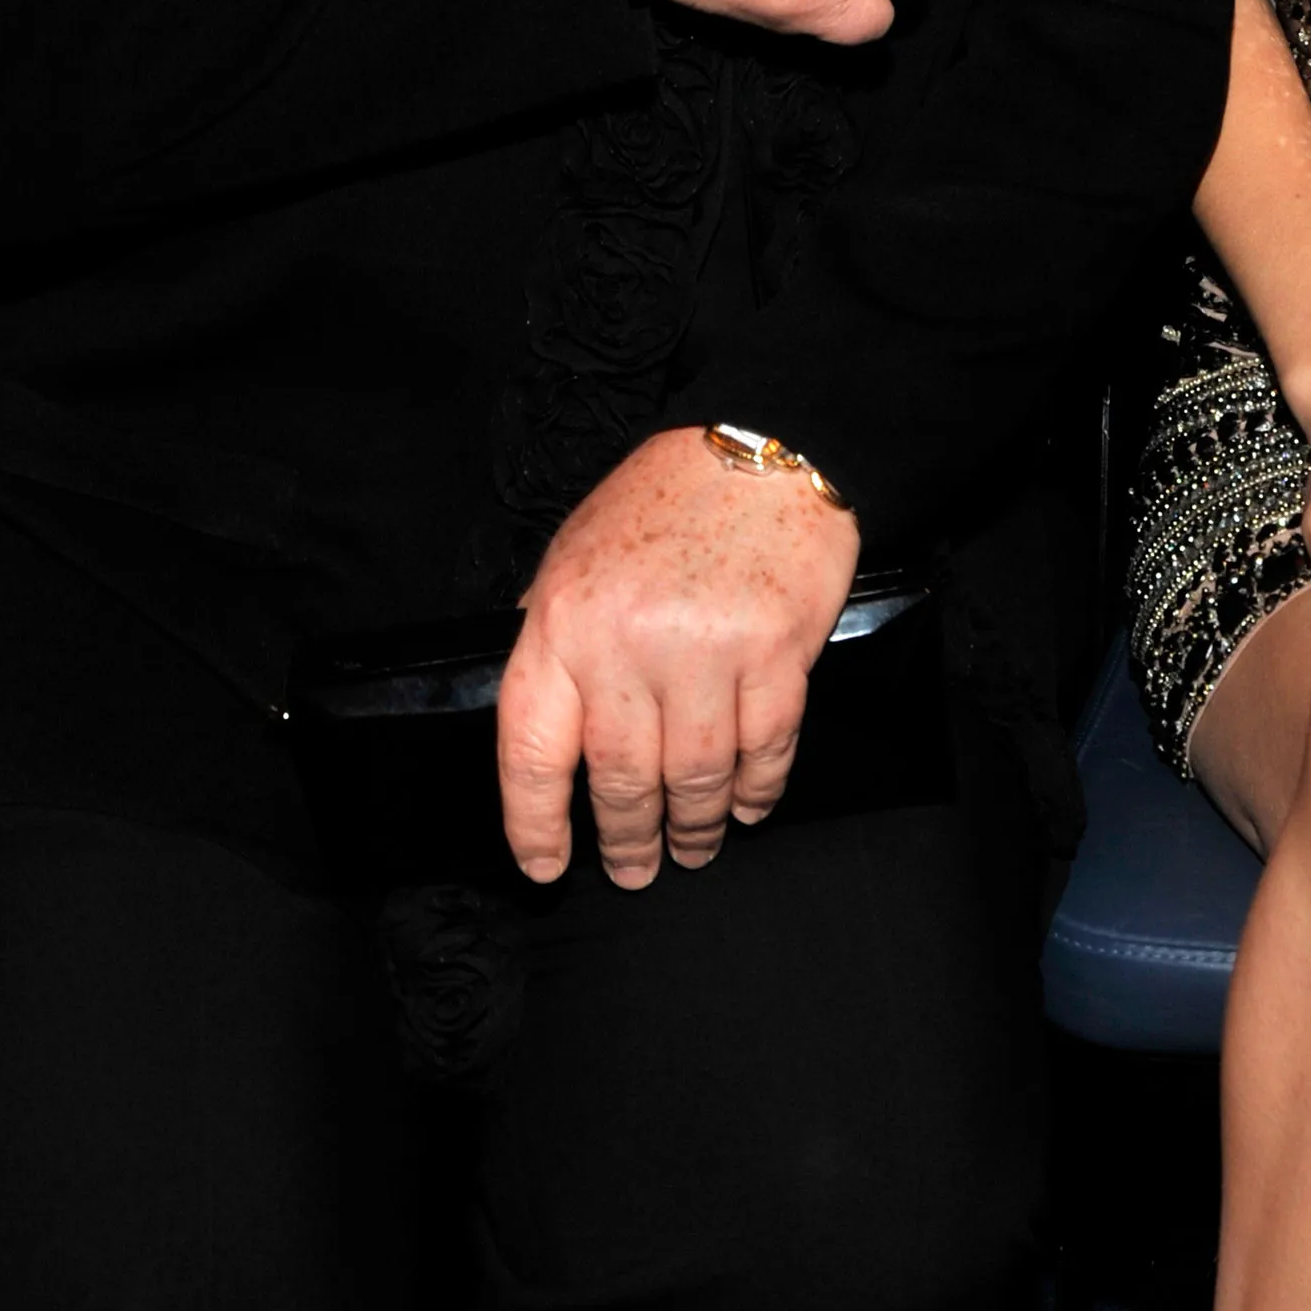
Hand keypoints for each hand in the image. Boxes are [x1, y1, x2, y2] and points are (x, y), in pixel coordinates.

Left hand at [498, 427, 861, 883]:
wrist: (763, 442)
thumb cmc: (667, 497)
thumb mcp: (578, 551)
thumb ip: (556, 632)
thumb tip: (545, 717)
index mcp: (564, 619)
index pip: (533, 751)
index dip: (535, 824)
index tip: (547, 867)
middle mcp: (627, 642)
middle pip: (621, 778)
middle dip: (628, 838)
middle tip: (636, 869)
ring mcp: (706, 650)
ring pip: (695, 777)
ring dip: (696, 825)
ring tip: (696, 847)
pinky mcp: (777, 650)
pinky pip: (764, 747)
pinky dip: (758, 789)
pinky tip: (750, 806)